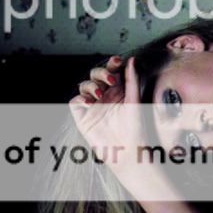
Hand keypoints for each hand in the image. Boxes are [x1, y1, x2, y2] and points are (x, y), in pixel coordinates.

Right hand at [68, 57, 145, 178]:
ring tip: (100, 95)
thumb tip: (131, 60)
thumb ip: (131, 80)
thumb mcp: (135, 101)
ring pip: (84, 85)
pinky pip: (75, 101)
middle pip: (96, 75)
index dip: (112, 64)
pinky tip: (91, 102)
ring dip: (91, 86)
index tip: (117, 61)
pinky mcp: (83, 117)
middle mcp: (105, 96)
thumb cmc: (136, 130)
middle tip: (110, 79)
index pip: (112, 72)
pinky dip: (81, 98)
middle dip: (100, 73)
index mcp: (119, 91)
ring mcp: (93, 106)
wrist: (128, 152)